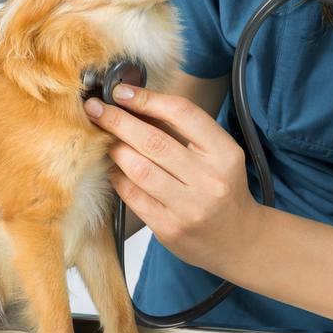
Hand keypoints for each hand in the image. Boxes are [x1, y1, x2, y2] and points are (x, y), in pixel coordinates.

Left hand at [83, 84, 263, 273]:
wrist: (237, 240)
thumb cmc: (222, 189)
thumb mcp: (217, 154)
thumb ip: (181, 131)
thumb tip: (134, 104)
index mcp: (224, 153)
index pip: (181, 113)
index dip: (146, 99)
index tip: (121, 92)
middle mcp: (209, 180)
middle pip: (153, 140)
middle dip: (117, 120)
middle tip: (95, 109)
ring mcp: (189, 207)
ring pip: (137, 168)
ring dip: (114, 148)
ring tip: (102, 137)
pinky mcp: (169, 228)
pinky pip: (132, 195)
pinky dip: (116, 176)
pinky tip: (112, 166)